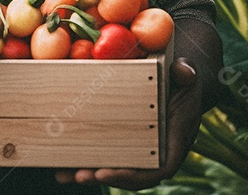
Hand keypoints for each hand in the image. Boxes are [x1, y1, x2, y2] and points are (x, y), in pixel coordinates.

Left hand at [54, 57, 203, 188]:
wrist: (175, 84)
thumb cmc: (182, 81)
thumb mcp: (187, 76)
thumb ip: (187, 74)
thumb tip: (183, 70)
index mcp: (173, 144)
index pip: (155, 171)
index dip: (130, 177)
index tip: (104, 173)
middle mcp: (155, 153)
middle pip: (128, 174)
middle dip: (102, 175)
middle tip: (79, 174)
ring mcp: (138, 150)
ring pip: (112, 168)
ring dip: (87, 172)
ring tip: (62, 173)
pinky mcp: (124, 141)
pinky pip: (104, 153)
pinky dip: (83, 157)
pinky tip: (61, 159)